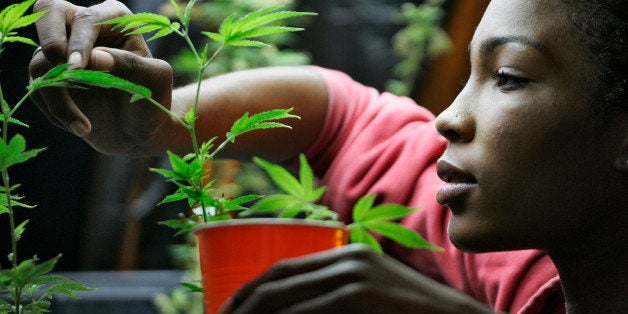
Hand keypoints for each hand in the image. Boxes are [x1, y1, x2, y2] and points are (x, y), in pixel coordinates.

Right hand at [28, 0, 172, 154]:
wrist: (139, 131)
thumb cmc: (152, 100)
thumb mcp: (155, 81)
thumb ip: (131, 64)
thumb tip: (96, 56)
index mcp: (114, 19)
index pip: (87, 18)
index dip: (79, 42)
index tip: (77, 68)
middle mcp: (84, 28)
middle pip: (48, 11)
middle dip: (51, 42)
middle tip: (67, 75)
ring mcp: (63, 51)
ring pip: (40, 62)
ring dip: (59, 99)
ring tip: (85, 128)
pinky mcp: (49, 75)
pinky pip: (38, 87)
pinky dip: (55, 111)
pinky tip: (81, 126)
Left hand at [222, 244, 493, 313]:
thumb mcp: (370, 297)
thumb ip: (335, 298)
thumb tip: (291, 310)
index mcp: (346, 254)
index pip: (283, 268)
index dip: (249, 290)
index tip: (227, 311)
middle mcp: (346, 258)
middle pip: (275, 279)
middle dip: (240, 305)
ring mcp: (353, 277)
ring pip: (283, 299)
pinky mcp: (358, 297)